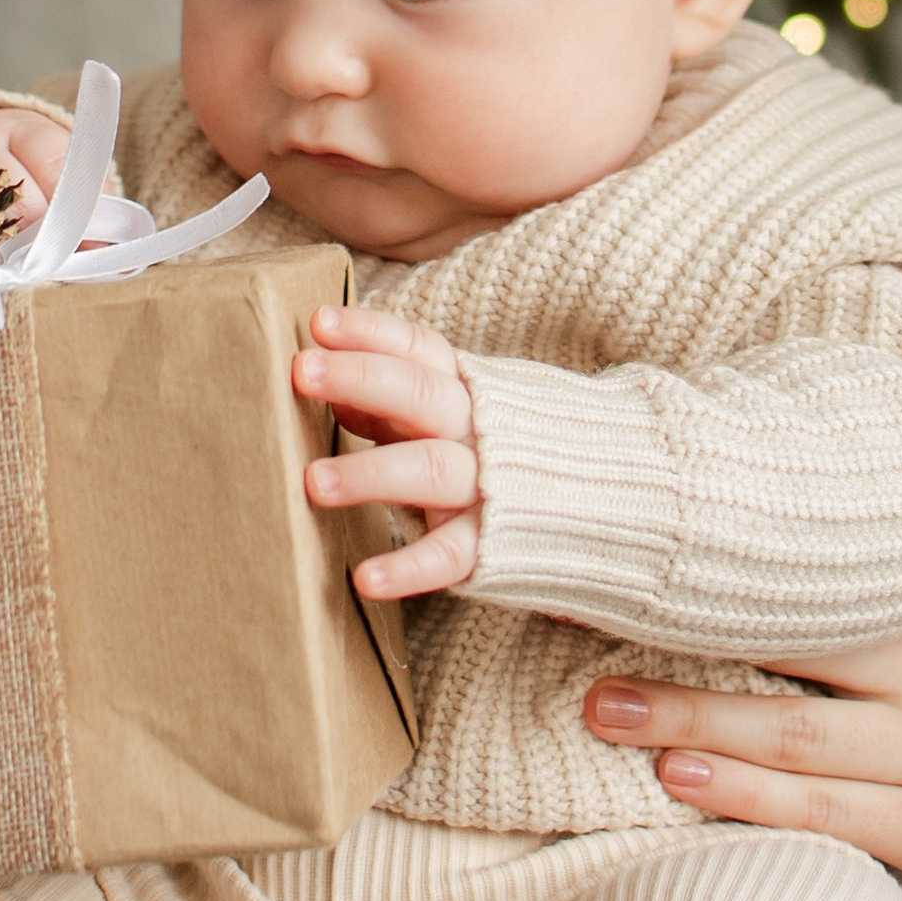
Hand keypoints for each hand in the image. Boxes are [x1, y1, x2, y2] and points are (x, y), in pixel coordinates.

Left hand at [296, 305, 480, 600]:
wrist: (600, 502)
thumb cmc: (495, 453)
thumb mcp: (447, 416)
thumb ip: (390, 405)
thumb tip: (330, 393)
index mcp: (465, 390)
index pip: (418, 349)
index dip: (369, 332)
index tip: (320, 322)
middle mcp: (475, 429)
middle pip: (419, 394)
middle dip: (359, 378)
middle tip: (301, 372)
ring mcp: (486, 486)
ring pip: (428, 469)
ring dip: (369, 472)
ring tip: (314, 482)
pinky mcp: (491, 545)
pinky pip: (449, 554)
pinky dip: (407, 568)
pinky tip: (364, 578)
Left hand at [581, 573, 901, 900]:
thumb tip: (839, 542)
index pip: (813, 574)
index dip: (719, 563)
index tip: (639, 541)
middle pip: (783, 651)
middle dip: (676, 645)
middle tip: (579, 631)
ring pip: (793, 743)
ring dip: (691, 729)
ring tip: (605, 714)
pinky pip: (835, 824)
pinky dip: (756, 806)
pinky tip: (689, 793)